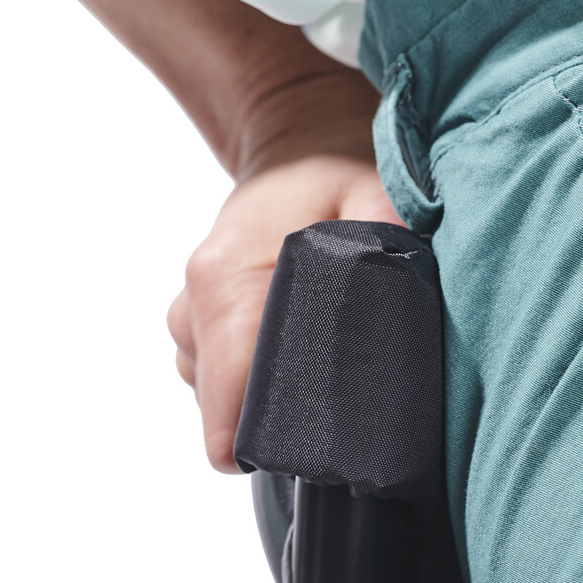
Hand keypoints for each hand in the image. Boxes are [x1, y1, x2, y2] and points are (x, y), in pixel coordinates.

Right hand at [169, 152, 401, 471]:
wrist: (296, 137)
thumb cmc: (339, 169)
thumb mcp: (378, 196)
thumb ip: (384, 249)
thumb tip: (396, 304)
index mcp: (226, 280)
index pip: (228, 401)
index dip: (274, 439)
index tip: (321, 446)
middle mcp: (194, 303)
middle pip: (225, 408)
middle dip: (282, 418)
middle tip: (345, 403)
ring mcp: (187, 315)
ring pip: (221, 396)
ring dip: (269, 393)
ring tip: (325, 362)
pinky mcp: (194, 322)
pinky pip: (220, 376)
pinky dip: (258, 376)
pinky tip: (299, 349)